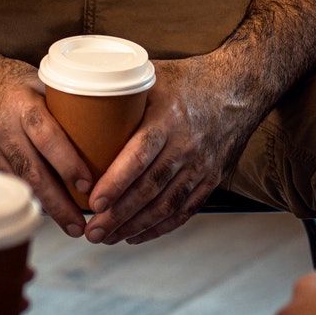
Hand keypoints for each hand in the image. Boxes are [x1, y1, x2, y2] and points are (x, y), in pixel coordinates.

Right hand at [0, 54, 92, 237]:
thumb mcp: (48, 85)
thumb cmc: (25, 84)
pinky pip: (12, 185)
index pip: (45, 135)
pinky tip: (52, 215)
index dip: (67, 162)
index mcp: (22, 103)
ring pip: (21, 184)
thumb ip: (73, 108)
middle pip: (32, 170)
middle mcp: (3, 127)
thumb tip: (119, 131)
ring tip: (73, 227)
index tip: (88, 185)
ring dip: (48, 208)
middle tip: (82, 224)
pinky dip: (34, 201)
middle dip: (59, 202)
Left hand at [82, 55, 261, 245]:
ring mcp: (202, 165)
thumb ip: (121, 91)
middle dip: (118, 215)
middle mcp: (187, 145)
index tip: (93, 201)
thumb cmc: (189, 79)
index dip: (116, 182)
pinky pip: (185, 210)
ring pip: (166, 206)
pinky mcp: (212, 179)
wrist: (239, 87)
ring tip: (107, 238)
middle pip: (150, 189)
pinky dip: (160, 228)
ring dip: (135, 226)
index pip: (139, 156)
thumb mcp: (154, 76)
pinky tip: (137, 235)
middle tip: (91, 231)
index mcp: (168, 118)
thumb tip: (76, 97)